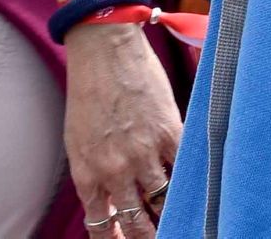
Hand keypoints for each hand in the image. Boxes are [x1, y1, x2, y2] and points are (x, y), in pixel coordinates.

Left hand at [63, 16, 180, 234]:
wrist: (104, 50)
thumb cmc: (88, 93)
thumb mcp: (79, 142)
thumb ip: (95, 177)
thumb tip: (110, 205)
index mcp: (88, 175)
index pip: (104, 226)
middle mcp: (115, 171)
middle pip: (137, 223)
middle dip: (147, 235)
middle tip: (155, 235)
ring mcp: (144, 154)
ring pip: (163, 204)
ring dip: (170, 216)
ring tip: (178, 220)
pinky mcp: (169, 134)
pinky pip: (183, 171)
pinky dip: (188, 183)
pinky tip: (192, 189)